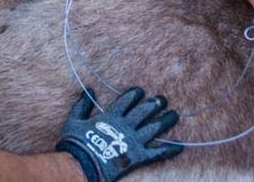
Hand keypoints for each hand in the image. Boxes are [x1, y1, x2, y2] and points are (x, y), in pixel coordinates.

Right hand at [56, 87, 180, 181]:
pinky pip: (156, 153)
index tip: (141, 91)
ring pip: (153, 129)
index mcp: (110, 117)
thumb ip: (83, 104)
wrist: (82, 164)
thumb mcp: (74, 119)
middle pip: (143, 112)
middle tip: (163, 99)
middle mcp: (124, 126)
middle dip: (154, 104)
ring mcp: (132, 141)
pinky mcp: (137, 157)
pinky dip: (168, 150)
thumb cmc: (76, 143)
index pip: (126, 101)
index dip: (134, 95)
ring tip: (174, 115)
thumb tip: (89, 89)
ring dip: (164, 121)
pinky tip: (179, 146)